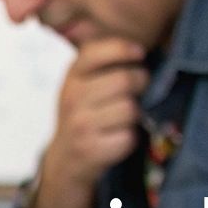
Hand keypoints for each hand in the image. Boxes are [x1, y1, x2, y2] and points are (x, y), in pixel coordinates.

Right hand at [29, 38, 148, 207]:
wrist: (65, 159)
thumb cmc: (83, 115)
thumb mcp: (82, 84)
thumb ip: (104, 64)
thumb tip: (142, 49)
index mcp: (72, 76)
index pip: (97, 51)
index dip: (124, 49)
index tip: (140, 53)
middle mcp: (72, 98)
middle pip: (124, 80)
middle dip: (140, 83)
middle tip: (137, 90)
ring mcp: (80, 125)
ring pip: (130, 109)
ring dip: (134, 116)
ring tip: (122, 119)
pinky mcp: (91, 150)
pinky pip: (128, 137)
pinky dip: (130, 139)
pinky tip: (118, 138)